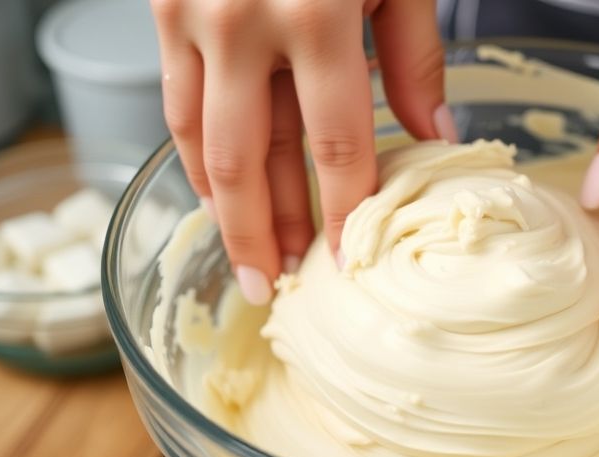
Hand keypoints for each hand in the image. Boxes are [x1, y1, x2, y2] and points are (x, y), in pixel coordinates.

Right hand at [151, 0, 453, 303]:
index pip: (336, 144)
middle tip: (275, 285)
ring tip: (249, 253)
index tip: (350, 262)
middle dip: (262, 234)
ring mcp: (192, 15)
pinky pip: (175, 100)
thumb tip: (435, 136)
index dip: (342, 212)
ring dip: (224, 207)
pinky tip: (216, 190)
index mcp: (315, 14)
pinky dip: (195, 154)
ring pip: (203, 139)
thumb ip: (414, 53)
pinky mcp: (163, 6)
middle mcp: (242, 22)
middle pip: (248, 159)